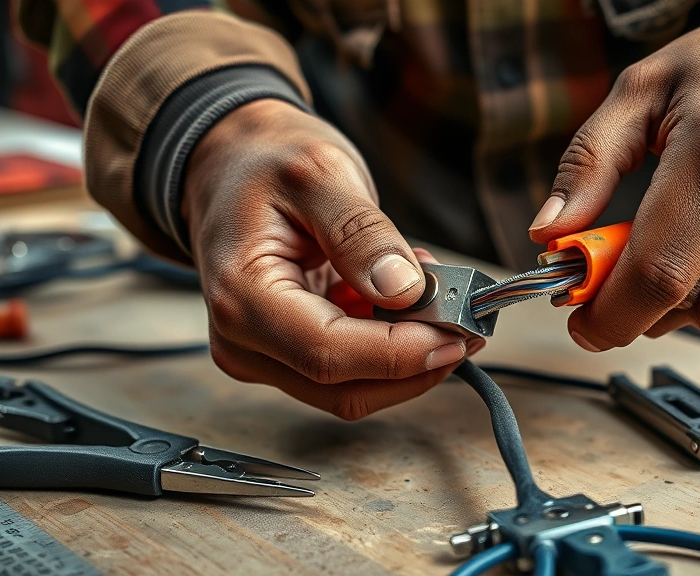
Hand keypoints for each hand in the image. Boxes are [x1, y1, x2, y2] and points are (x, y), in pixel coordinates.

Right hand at [183, 99, 481, 418]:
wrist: (231, 165)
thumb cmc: (264, 163)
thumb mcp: (319, 172)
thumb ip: (361, 232)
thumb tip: (403, 290)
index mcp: (242, 295)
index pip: (328, 353)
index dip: (400, 353)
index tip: (458, 332)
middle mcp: (244, 340)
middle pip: (345, 387)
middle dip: (415, 362)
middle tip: (468, 321)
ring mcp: (265, 354)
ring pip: (354, 387)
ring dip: (408, 354)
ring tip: (438, 296)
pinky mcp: (287, 354)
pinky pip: (352, 368)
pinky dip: (392, 343)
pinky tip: (407, 300)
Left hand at [529, 16, 699, 350]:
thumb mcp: (637, 94)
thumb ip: (587, 165)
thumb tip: (549, 234)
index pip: (657, 271)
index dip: (610, 316)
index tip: (584, 324)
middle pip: (697, 309)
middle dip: (644, 312)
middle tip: (624, 282)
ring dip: (696, 305)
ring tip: (686, 253)